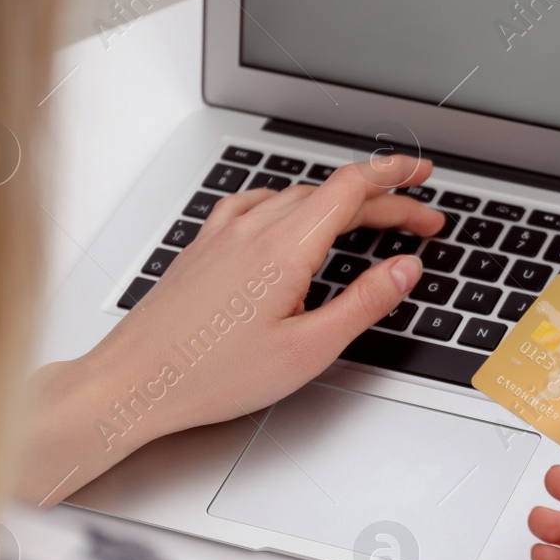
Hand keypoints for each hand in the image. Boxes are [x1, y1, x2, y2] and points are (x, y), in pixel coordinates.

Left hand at [16, 155, 441, 504]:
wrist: (135, 382)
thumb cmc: (211, 375)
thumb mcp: (308, 350)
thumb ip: (364, 303)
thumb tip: (405, 268)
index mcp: (283, 248)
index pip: (352, 188)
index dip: (396, 176)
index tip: (424, 178)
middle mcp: (252, 229)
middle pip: (330, 192)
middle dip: (382, 199)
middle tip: (417, 220)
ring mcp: (223, 234)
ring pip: (294, 195)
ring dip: (338, 201)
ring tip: (365, 221)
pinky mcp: (203, 247)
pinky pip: (255, 204)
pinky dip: (290, 202)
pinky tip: (289, 217)